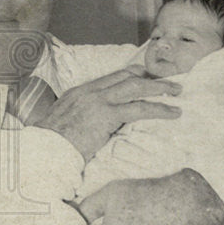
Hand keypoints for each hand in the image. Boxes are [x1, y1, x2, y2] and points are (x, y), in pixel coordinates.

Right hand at [36, 68, 181, 159]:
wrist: (46, 149)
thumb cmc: (53, 143)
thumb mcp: (65, 123)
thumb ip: (81, 116)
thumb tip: (96, 124)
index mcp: (79, 92)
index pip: (111, 77)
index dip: (133, 74)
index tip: (147, 77)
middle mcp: (90, 91)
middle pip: (126, 76)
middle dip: (151, 78)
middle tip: (169, 83)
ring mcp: (98, 101)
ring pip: (136, 88)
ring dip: (160, 89)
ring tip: (177, 93)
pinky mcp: (106, 115)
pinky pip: (139, 108)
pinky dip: (159, 109)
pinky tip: (172, 113)